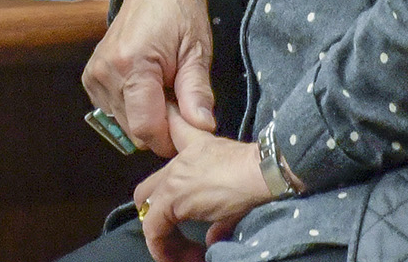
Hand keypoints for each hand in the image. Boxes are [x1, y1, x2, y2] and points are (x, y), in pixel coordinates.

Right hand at [82, 0, 214, 157]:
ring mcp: (95, 75)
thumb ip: (197, 92)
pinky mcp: (92, 77)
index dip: (170, 138)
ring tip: (165, 91)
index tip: (189, 127)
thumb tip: (202, 127)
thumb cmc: (180, 12)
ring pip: (124, 125)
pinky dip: (133, 108)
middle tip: (180, 103)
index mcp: (131, 65)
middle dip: (161, 127)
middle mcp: (106, 72)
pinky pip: (113, 112)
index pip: (146, 128)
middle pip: (134, 131)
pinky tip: (148, 89)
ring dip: (147, 117)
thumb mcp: (196, 51)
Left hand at [132, 107, 266, 261]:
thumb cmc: (253, 173)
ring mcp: (171, 180)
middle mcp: (175, 166)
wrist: (261, 170)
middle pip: (146, 193)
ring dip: (164, 240)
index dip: (165, 202)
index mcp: (188, 156)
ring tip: (187, 257)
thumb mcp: (231, 189)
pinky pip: (154, 229)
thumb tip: (213, 239)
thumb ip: (218, 215)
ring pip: (149, 212)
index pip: (165, 174)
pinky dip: (163, 248)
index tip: (176, 226)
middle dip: (157, 218)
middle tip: (176, 239)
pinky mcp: (171, 198)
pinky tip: (188, 257)